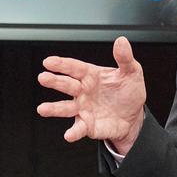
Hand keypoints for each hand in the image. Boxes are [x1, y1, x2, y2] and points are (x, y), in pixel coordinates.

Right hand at [37, 37, 147, 154]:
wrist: (133, 117)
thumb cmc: (128, 92)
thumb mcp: (132, 72)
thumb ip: (125, 57)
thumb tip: (122, 41)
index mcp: (91, 75)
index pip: (74, 67)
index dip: (62, 64)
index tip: (49, 61)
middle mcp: (83, 91)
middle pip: (67, 85)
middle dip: (54, 81)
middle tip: (43, 77)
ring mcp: (83, 108)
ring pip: (66, 107)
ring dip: (54, 108)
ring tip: (42, 109)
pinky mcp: (87, 125)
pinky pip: (79, 128)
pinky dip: (73, 132)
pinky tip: (69, 135)